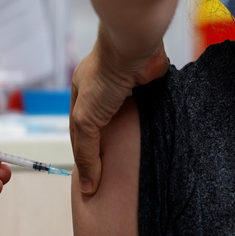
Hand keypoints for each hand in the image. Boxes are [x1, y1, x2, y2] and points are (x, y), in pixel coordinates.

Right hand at [70, 32, 168, 194]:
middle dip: (110, 147)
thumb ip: (86, 151)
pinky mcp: (149, 88)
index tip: (93, 180)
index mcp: (82, 95)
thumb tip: (87, 187)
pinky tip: (153, 143)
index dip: (86, 155)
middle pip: (105, 127)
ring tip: (137, 165)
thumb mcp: (85, 119)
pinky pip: (149, 113)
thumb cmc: (104, 77)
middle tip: (116, 176)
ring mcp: (128, 90)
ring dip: (131, 138)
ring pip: (128, 122)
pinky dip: (149, 127)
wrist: (134, 48)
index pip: (81, 132)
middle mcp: (103, 91)